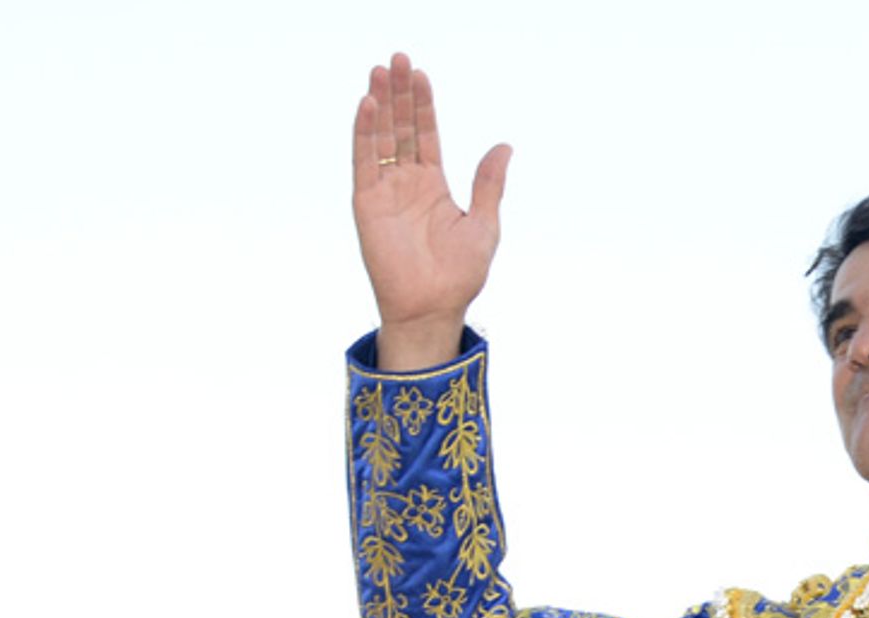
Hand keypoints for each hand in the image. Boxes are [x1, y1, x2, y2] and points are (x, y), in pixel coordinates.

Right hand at [352, 53, 511, 371]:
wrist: (434, 306)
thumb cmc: (460, 273)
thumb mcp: (484, 223)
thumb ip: (489, 184)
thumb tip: (504, 146)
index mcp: (434, 185)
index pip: (426, 134)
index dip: (423, 105)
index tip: (420, 74)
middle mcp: (407, 182)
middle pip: (400, 127)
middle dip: (399, 94)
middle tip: (398, 59)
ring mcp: (385, 190)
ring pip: (380, 137)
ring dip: (380, 104)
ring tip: (380, 71)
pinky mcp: (367, 202)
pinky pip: (363, 161)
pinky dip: (364, 132)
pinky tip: (368, 105)